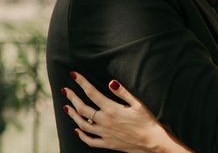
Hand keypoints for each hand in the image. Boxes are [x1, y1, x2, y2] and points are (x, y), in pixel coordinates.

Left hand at [62, 72, 192, 152]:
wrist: (152, 142)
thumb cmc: (147, 120)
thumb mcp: (137, 103)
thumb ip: (122, 92)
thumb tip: (111, 82)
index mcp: (111, 109)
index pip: (92, 93)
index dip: (81, 82)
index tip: (73, 74)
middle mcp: (105, 121)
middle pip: (83, 108)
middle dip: (72, 98)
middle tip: (65, 90)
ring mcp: (104, 134)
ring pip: (82, 124)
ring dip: (73, 115)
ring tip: (66, 107)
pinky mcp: (107, 143)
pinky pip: (90, 141)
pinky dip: (81, 135)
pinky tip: (76, 130)